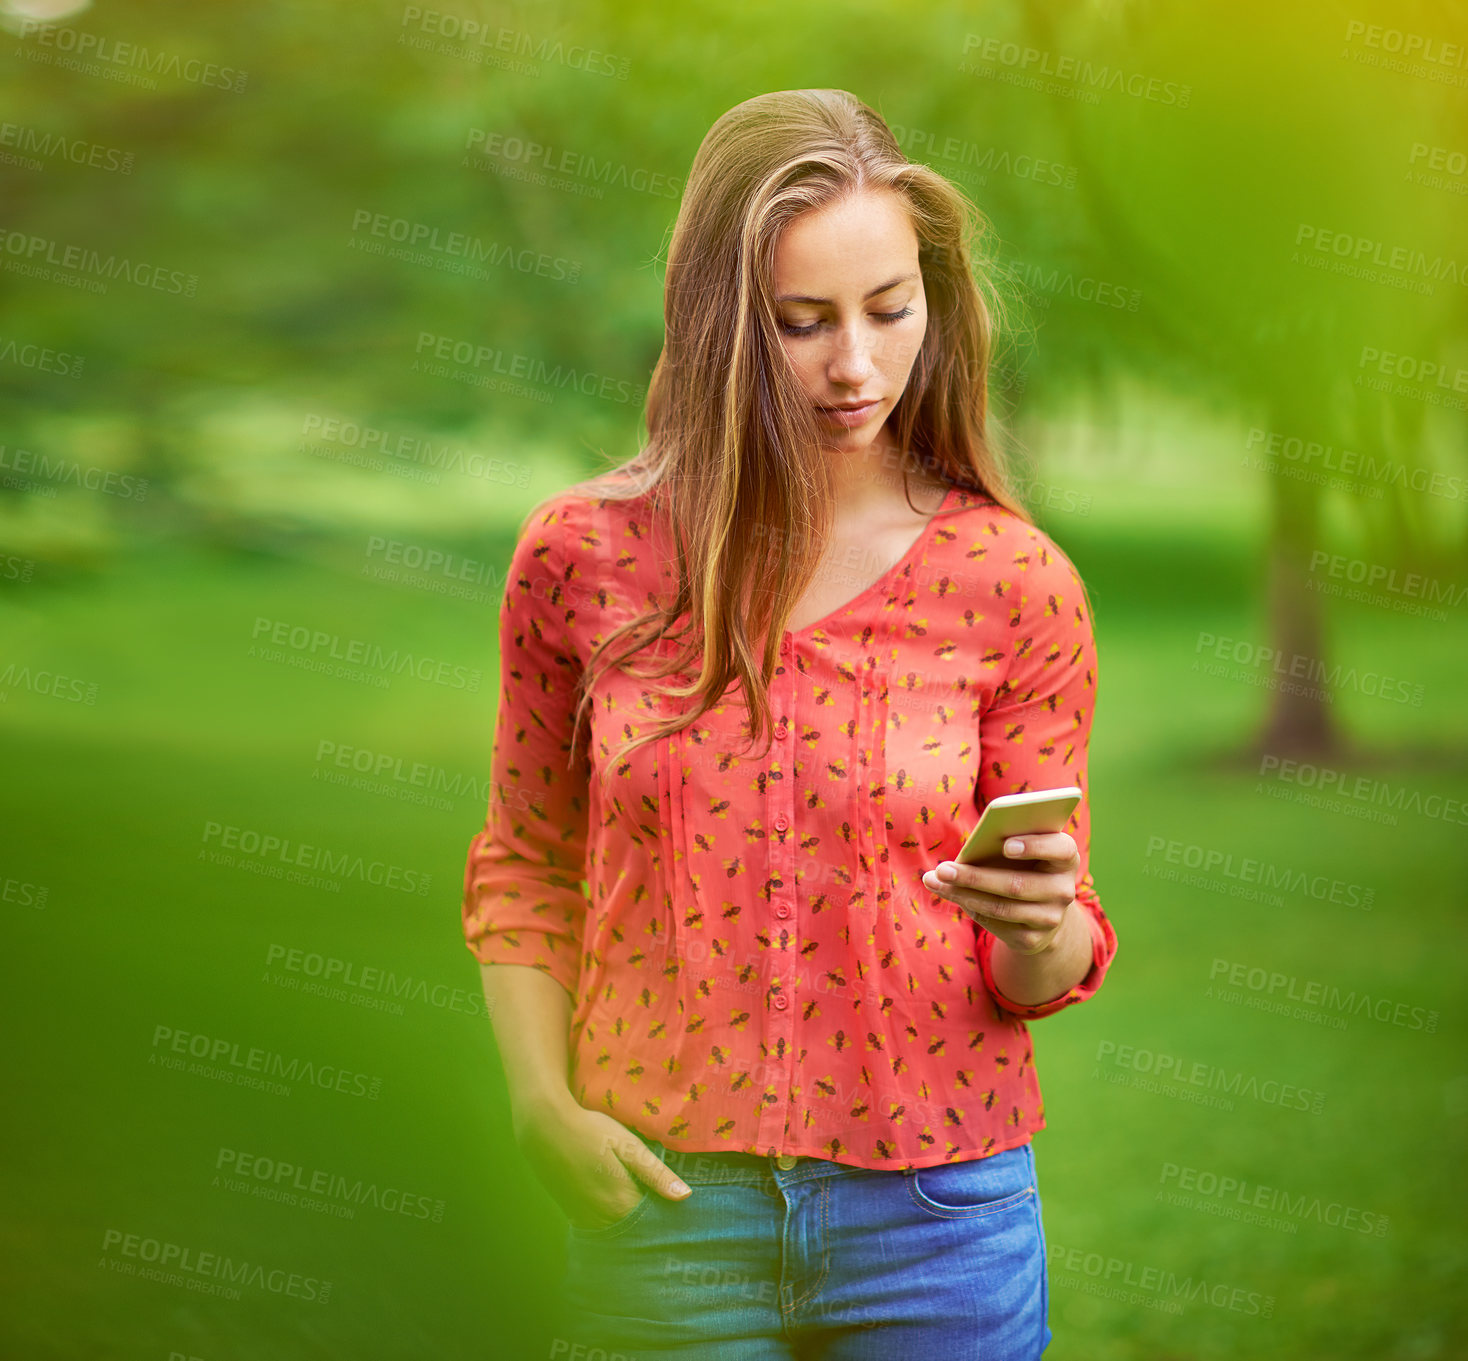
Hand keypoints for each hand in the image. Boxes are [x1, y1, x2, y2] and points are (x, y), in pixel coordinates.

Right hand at [513, 1096, 690, 1228]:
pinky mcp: (573, 1213)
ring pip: (617, 1231)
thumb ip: (656, 1173)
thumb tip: (685, 1196)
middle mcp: (603, 1217)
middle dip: (651, 1225)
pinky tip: (617, 1206)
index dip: (669, 1217)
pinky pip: (599, 1227)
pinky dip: (611, 1222)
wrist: (544, 1128)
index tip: (682, 1212)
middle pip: (636, 1231)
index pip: (655, 1223)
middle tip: (665, 1209)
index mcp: (622, 1201)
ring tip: (643, 1207)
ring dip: (630, 1225)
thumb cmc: (591, 1131)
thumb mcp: (628, 1145)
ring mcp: (585, 1218)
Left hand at [921, 832, 1078, 955]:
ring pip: (1000, 907)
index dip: (1035, 846)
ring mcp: (1051, 918)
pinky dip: (969, 906)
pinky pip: (995, 923)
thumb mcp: (1024, 848)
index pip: (1061, 849)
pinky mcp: (1033, 940)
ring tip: (934, 880)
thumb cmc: (1025, 864)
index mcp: (1066, 857)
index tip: (1006, 844)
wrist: (1043, 909)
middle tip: (942, 869)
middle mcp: (1064, 890)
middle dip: (975, 877)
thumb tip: (967, 852)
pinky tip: (949, 894)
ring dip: (962, 894)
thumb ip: (1006, 841)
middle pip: (1017, 885)